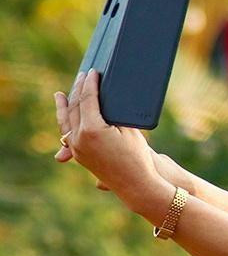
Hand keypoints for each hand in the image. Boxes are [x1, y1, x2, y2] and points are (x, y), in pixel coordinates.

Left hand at [53, 69, 161, 204]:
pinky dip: (65, 122)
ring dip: (64, 106)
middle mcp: (79, 138)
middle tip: (83, 76)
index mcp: (92, 129)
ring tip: (60, 94)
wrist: (136, 183)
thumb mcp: (128, 129)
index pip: (87, 99)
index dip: (90, 83)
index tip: (93, 72)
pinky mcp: (78, 155)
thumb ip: (113, 114)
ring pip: (65, 121)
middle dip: (77, 89)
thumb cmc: (138, 155)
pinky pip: (67, 134)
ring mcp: (76, 148)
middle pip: (74, 107)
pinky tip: (65, 116)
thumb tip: (104, 98)